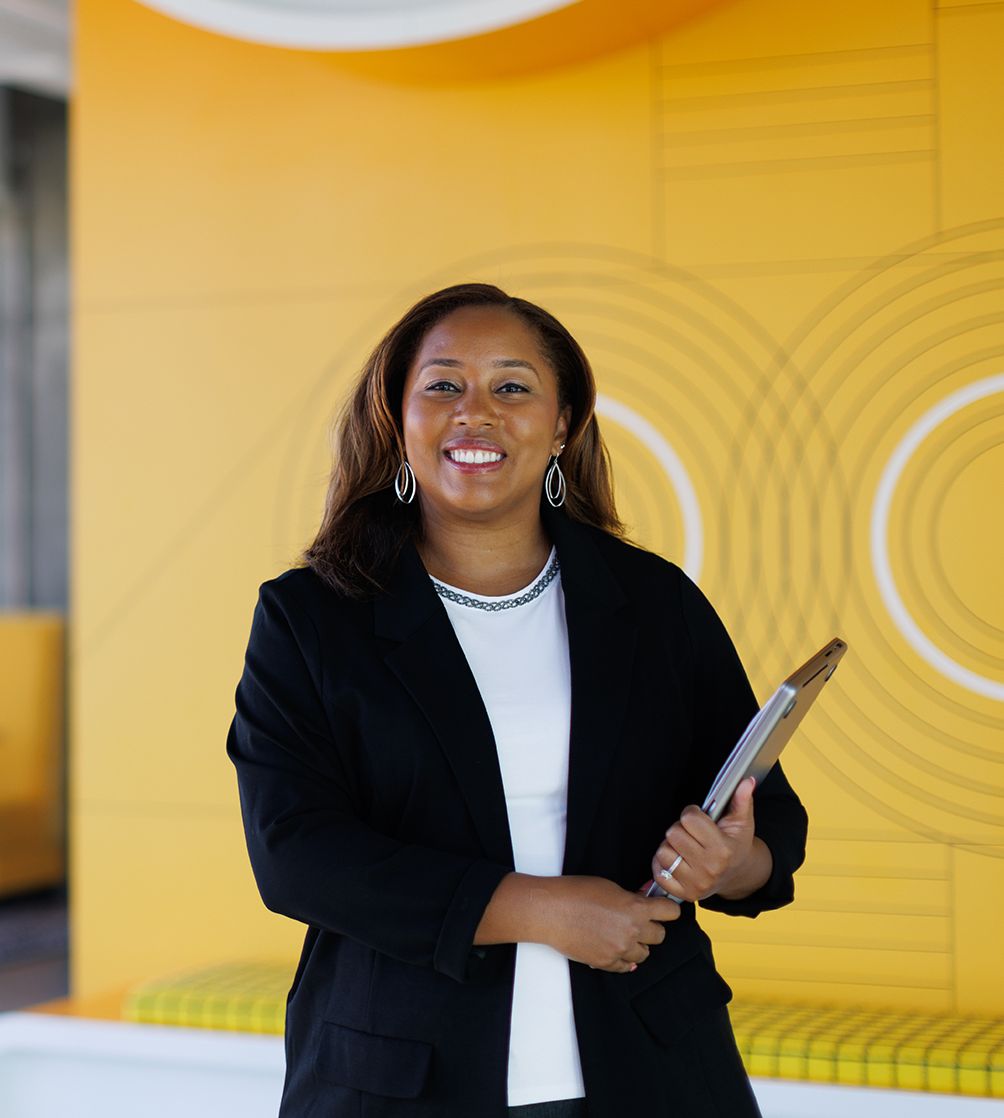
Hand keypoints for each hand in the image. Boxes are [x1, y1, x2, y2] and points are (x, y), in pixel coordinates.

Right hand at [537, 875, 680, 972]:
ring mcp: (620, 950)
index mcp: (636, 909)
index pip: (670, 913)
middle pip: (660, 936)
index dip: (667, 910)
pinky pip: (625, 967)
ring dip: (637, 945)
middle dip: (651, 928)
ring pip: (644, 954)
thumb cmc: (576, 892)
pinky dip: (621, 958)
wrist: (551, 911)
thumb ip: (631, 897)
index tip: (664, 910)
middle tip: (638, 922)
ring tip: (621, 935)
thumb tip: (644, 900)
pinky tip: (611, 946)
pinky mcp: (606, 963)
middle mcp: (633, 931)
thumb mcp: (610, 887)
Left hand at [651, 776, 759, 901]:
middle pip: (673, 833)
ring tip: (685, 847)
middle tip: (692, 833)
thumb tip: (746, 781)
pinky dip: (662, 865)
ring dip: (670, 846)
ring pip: (663, 852)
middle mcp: (709, 869)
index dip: (692, 813)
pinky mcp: (683, 894)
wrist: (737, 875)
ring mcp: (695, 884)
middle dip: (680, 829)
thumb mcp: (741, 822)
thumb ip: (741, 799)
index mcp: (722, 849)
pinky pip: (659, 872)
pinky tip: (677, 860)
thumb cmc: (736, 845)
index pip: (689, 819)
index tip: (699, 817)